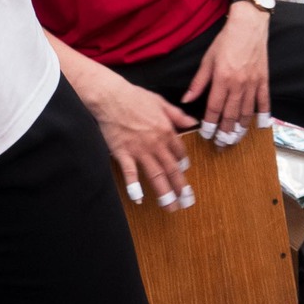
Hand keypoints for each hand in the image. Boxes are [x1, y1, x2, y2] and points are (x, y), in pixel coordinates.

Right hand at [76, 63, 197, 209]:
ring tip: (171, 207)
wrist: (110, 96)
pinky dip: (134, 187)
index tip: (184, 173)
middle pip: (172, 169)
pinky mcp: (123, 154)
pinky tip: (139, 199)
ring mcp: (140, 150)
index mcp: (166, 131)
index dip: (183, 165)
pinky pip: (130, 174)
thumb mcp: (161, 102)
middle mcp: (156, 144)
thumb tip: (193, 123)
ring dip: (164, 193)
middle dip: (181, 187)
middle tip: (187, 202)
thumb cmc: (134, 96)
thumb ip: (178, 115)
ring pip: (156, 175)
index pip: (180, 153)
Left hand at [183, 3, 271, 144]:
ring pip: (247, 113)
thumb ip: (198, 82)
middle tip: (221, 145)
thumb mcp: (207, 59)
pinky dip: (264, 115)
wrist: (249, 25)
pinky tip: (262, 127)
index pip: (214, 108)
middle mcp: (238, 84)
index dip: (209, 124)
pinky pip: (264, 102)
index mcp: (222, 79)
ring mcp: (253, 83)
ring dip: (241, 129)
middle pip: (231, 115)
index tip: (206, 136)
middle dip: (225, 133)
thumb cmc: (226, 40)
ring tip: (235, 140)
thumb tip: (186, 99)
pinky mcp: (263, 80)